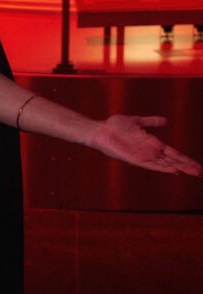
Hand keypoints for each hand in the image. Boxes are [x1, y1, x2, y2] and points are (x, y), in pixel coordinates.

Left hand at [87, 115, 201, 176]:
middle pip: (172, 161)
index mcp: (152, 143)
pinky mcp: (134, 159)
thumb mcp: (137, 121)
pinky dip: (162, 168)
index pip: (173, 153)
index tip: (198, 166)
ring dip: (178, 168)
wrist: (100, 130)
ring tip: (192, 173)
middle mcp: (150, 152)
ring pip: (165, 165)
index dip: (185, 159)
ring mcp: (143, 156)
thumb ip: (151, 122)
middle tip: (200, 173)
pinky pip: (151, 165)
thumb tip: (165, 120)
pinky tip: (172, 170)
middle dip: (186, 166)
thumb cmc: (115, 125)